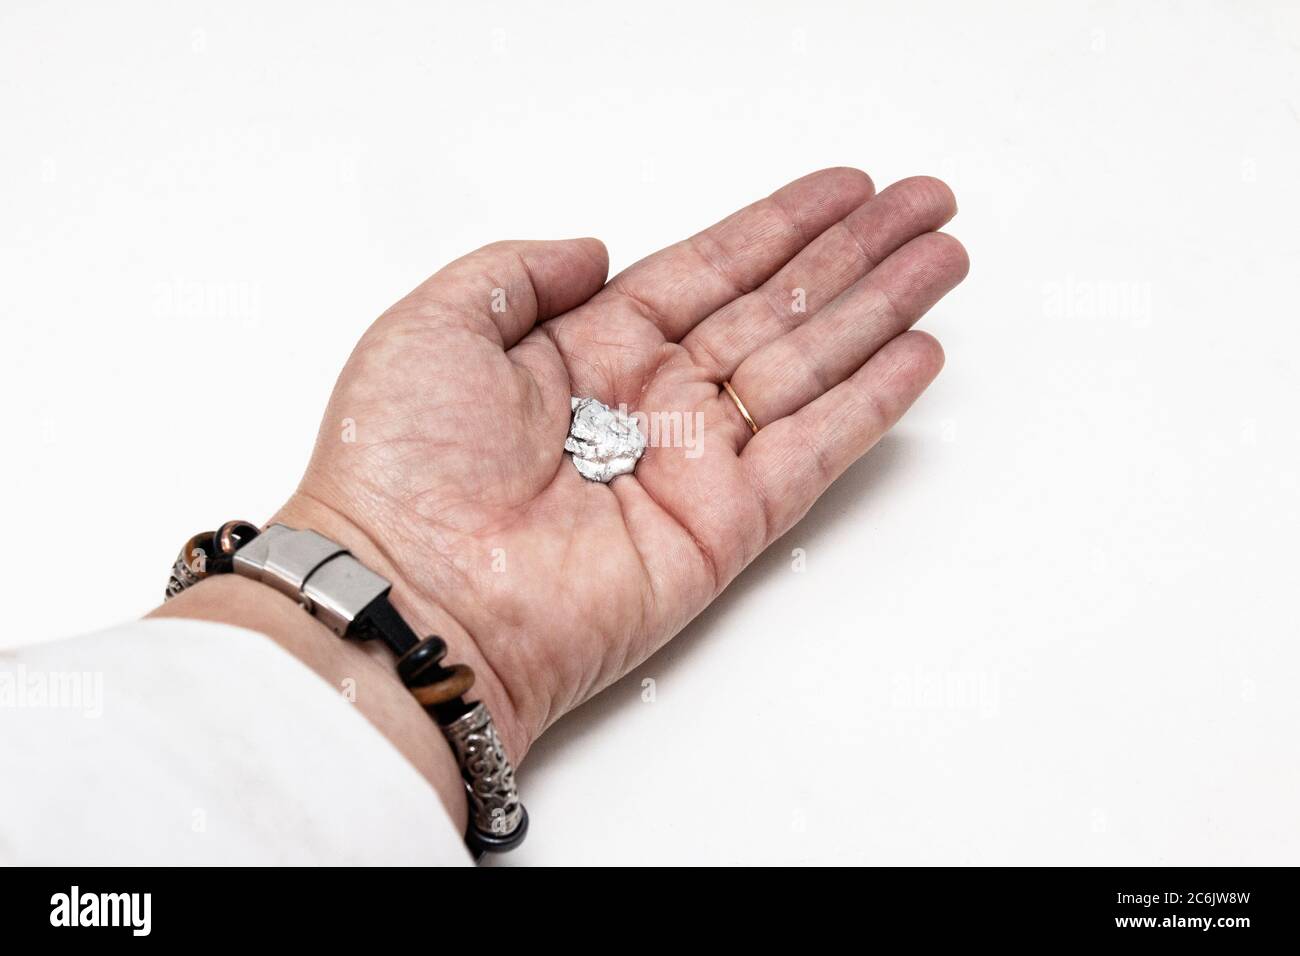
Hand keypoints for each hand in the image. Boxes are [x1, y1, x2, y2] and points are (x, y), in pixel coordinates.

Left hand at [272, 167, 966, 763]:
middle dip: (853, 256)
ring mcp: (691, 463)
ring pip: (808, 366)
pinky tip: (915, 356)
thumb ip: (520, 272)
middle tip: (925, 208)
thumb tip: (595, 249)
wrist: (412, 599)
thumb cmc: (397, 471)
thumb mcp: (433, 326)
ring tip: (942, 261)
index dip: (779, 226)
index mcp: (587, 349)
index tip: (843, 190)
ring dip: (879, 312)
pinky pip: (813, 450)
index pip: (707, 269)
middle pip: (776, 308)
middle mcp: (649, 401)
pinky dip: (868, 404)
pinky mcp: (722, 525)